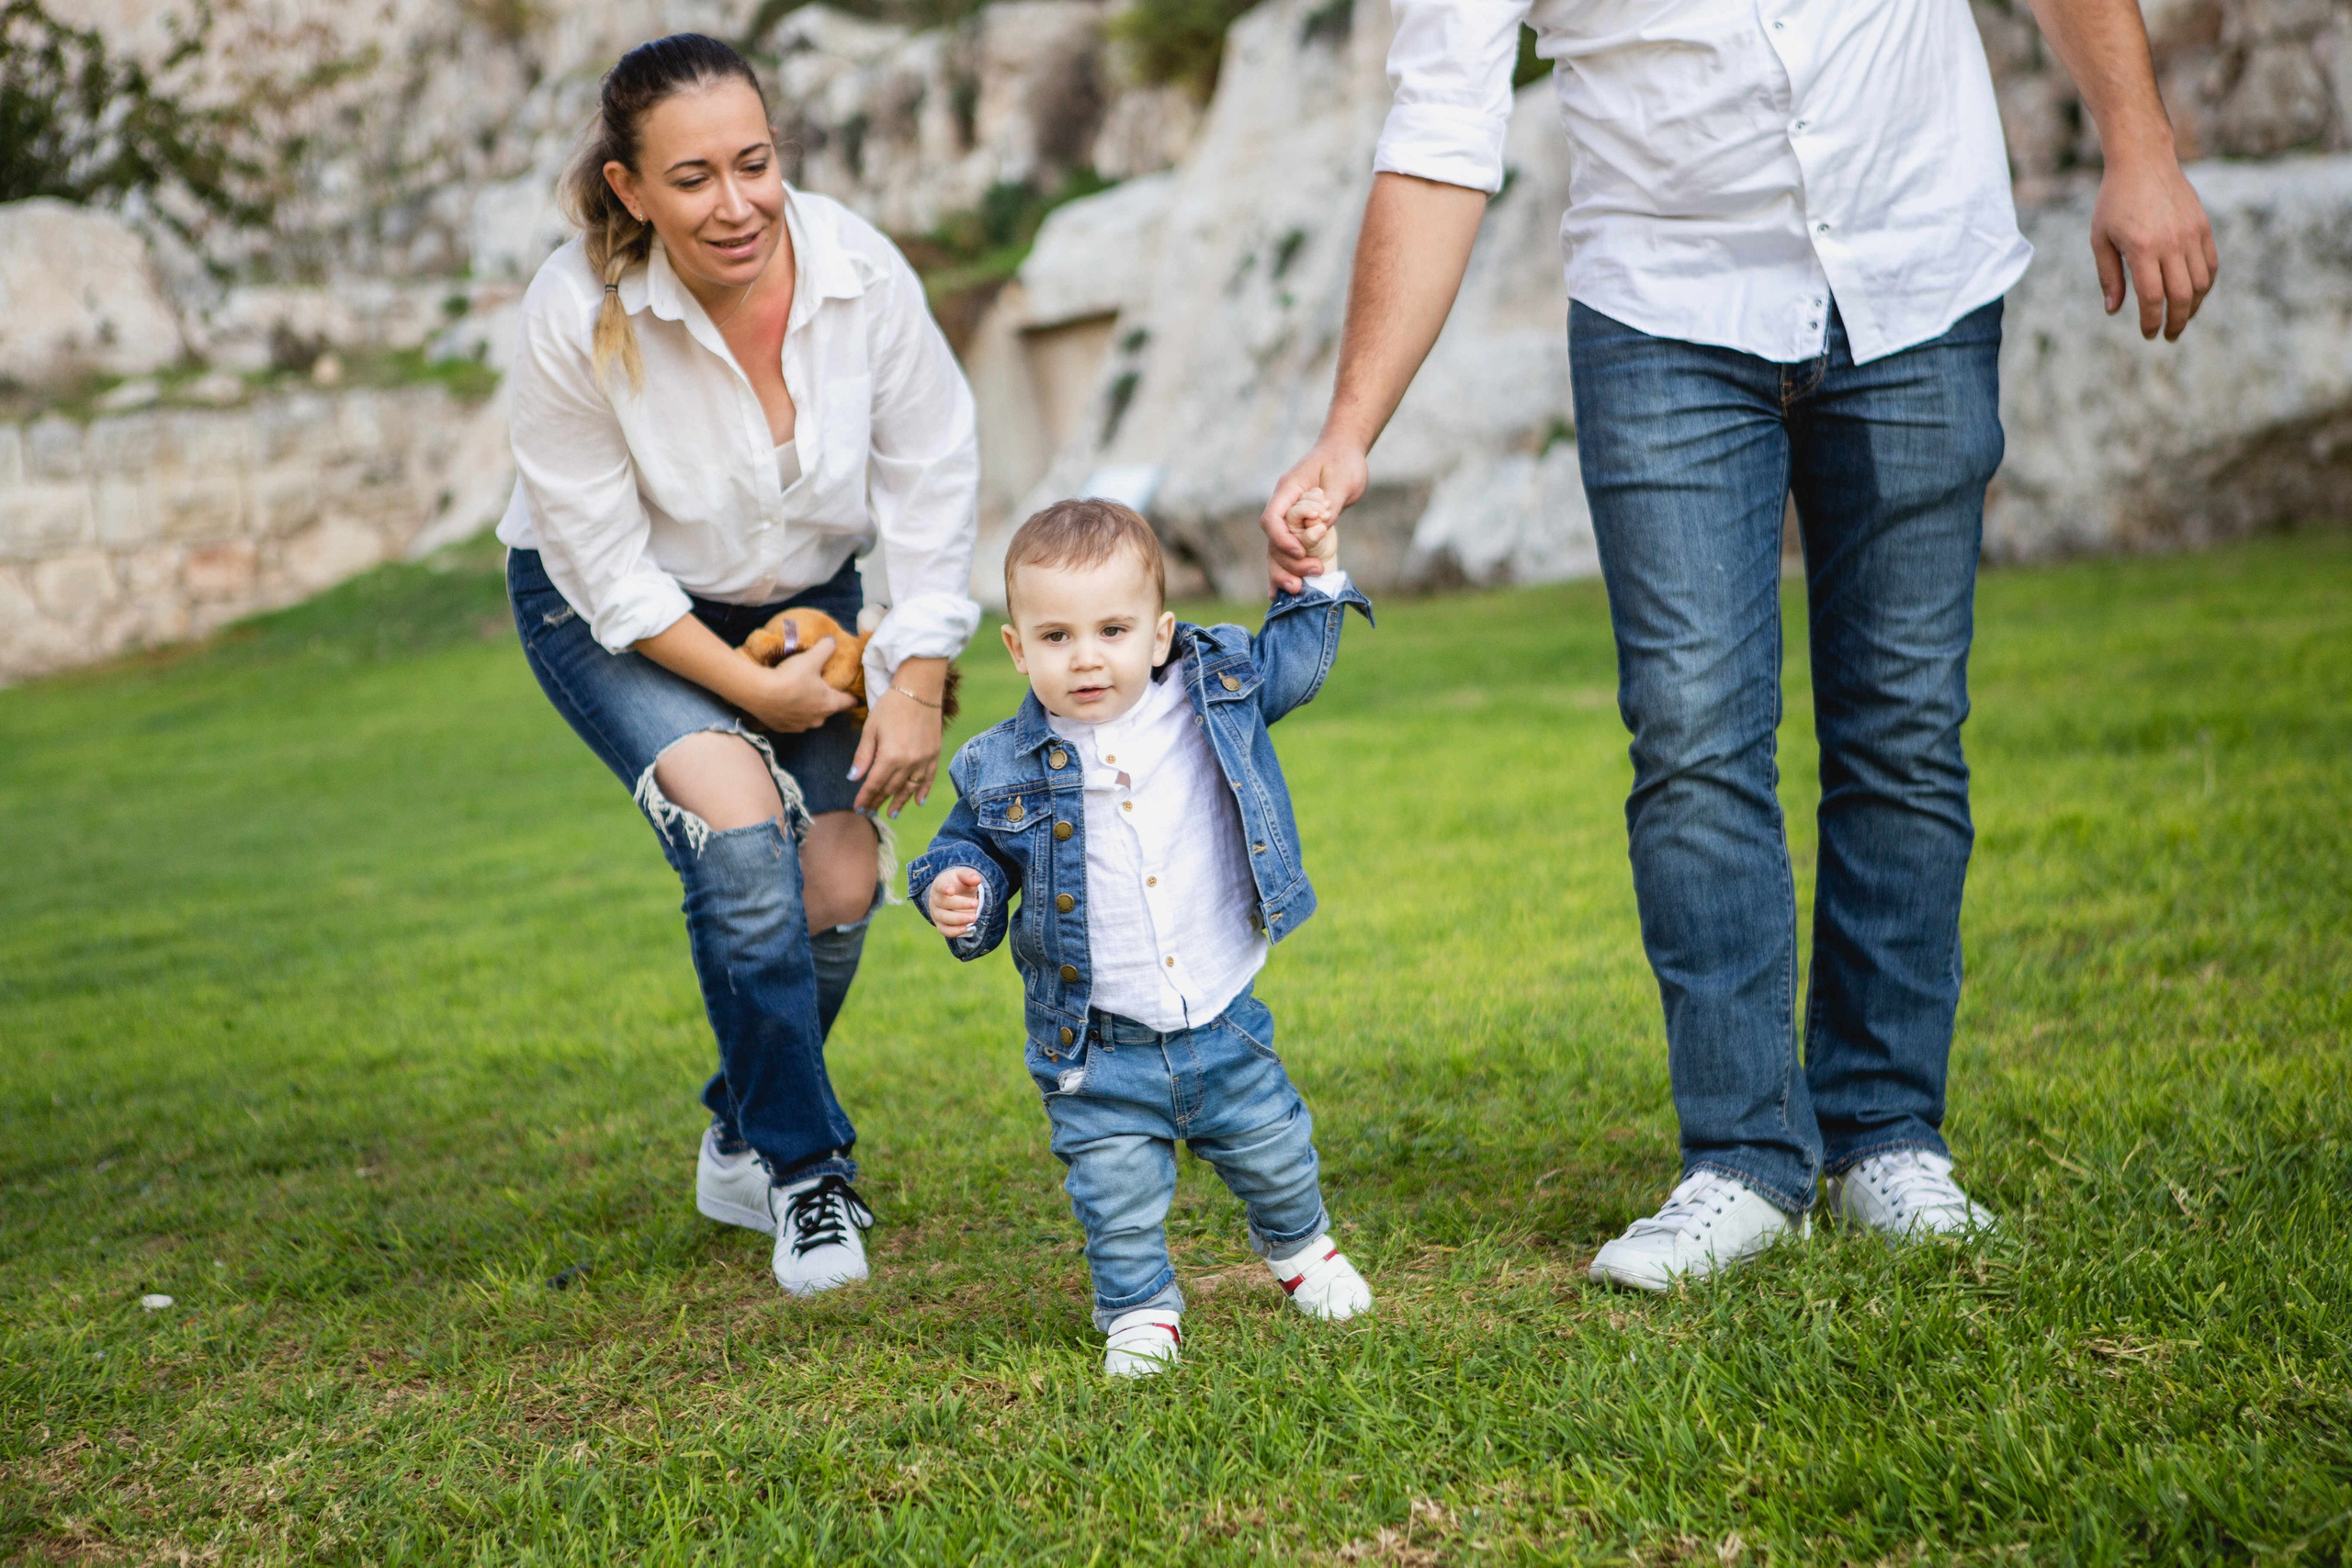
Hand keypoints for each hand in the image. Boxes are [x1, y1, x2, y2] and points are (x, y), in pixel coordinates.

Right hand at [738, 638, 857, 732]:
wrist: (759, 693)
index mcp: (829, 704)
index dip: (852, 696)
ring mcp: (799, 727)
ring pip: (809, 717)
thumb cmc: (790, 677)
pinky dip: (790, 713)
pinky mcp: (782, 728)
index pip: (849, 702)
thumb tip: (832, 641)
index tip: (853, 692)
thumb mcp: (811, 658)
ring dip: (807, 708)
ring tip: (799, 694)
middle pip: (828, 710)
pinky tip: (783, 702)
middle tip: (820, 687)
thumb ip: (826, 648)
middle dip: (826, 700)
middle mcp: (817, 720)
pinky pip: (791, 721)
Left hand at [851, 664, 945, 816]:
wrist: (919, 689)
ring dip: (899, 802)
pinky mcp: (935, 754)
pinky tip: (918, 802)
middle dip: (878, 801)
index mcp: (890, 757)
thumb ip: (863, 756)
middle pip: (891, 788)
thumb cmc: (891, 706)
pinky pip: (929, 779)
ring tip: (891, 813)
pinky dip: (923, 791)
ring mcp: (924, 760)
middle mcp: (909, 763)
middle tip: (870, 812)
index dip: (865, 797)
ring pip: (910, 788)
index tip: (858, 808)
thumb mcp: (871, 729)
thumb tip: (854, 778)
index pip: (874, 784)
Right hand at [927, 866, 982, 938]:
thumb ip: (969, 875)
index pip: (940, 886)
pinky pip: (944, 930)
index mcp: (940, 884)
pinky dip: (954, 931)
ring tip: (974, 917)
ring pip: (944, 918)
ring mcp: (936, 913)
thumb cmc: (959, 883)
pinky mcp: (940, 925)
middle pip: (944, 903)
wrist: (955, 894)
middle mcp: (935, 899)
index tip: (951, 891)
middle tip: (976, 903)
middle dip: (961, 904)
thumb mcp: (964, 875)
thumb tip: (977, 879)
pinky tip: (966, 928)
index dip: (944, 888)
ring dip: (959, 919)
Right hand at [1260, 441, 1367, 592]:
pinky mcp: (1299, 530)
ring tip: (1301, 589)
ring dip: (1286, 572)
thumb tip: (1321, 529)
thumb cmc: (1343, 462)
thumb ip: (1331, 505)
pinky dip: (1285, 572)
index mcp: (1288, 490)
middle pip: (1272, 542)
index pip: (1272, 519)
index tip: (1301, 552)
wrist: (1344, 454)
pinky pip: (1287, 553)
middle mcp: (1283, 507)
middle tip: (1315, 570)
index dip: (1281, 539)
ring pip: (1276, 552)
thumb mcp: (1342, 481)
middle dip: (1288, 562)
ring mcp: (1289, 520)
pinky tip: (1283, 593)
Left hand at [2091, 149, 2217, 340]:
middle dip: (2176, 321)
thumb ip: (2108, 276)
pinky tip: (2195, 295)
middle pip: (2182, 295)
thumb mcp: (2100, 239)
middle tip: (2169, 335)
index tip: (2149, 334)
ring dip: (2194, 306)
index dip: (2151, 321)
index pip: (2153, 297)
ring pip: (2201, 283)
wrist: (2143, 160)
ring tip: (2182, 318)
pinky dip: (2206, 284)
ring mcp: (2191, 234)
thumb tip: (2113, 310)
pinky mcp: (2203, 226)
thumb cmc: (2114, 201)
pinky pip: (2211, 264)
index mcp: (2142, 248)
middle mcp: (2171, 243)